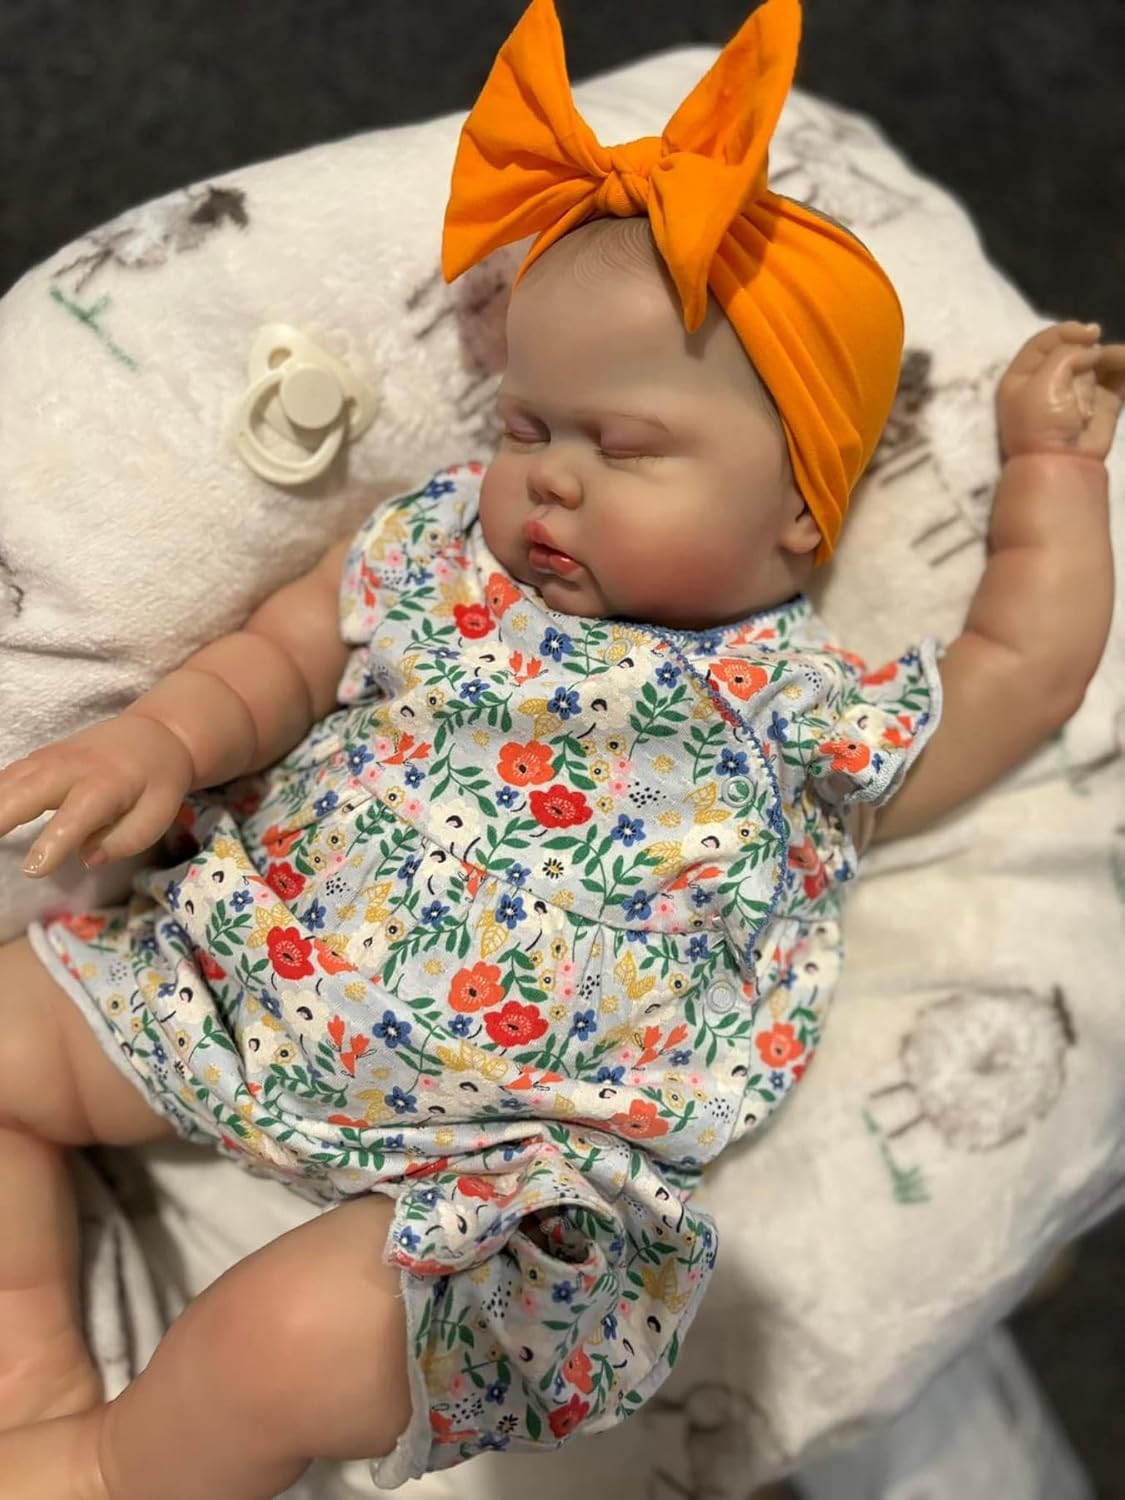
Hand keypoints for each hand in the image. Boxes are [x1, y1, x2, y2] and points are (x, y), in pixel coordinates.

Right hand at [0, 714, 193, 877]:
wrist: (153, 734)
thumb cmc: (157, 781)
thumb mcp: (159, 813)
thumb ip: (126, 840)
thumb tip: (87, 858)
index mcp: (107, 784)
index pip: (77, 815)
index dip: (55, 841)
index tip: (33, 868)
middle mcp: (70, 768)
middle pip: (25, 790)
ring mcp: (47, 761)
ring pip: (6, 782)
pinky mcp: (34, 762)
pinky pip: (3, 779)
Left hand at [997, 320, 1124, 462]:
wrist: (1061, 463)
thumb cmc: (1041, 421)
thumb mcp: (1043, 380)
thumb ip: (1067, 354)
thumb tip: (1093, 350)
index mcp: (1022, 377)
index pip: (1044, 343)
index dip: (1066, 332)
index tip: (1089, 333)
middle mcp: (1048, 382)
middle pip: (1073, 350)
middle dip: (1089, 349)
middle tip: (1099, 352)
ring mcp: (1076, 393)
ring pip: (1097, 364)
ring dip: (1111, 357)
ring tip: (1122, 359)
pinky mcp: (1101, 405)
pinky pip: (1116, 381)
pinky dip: (1124, 369)